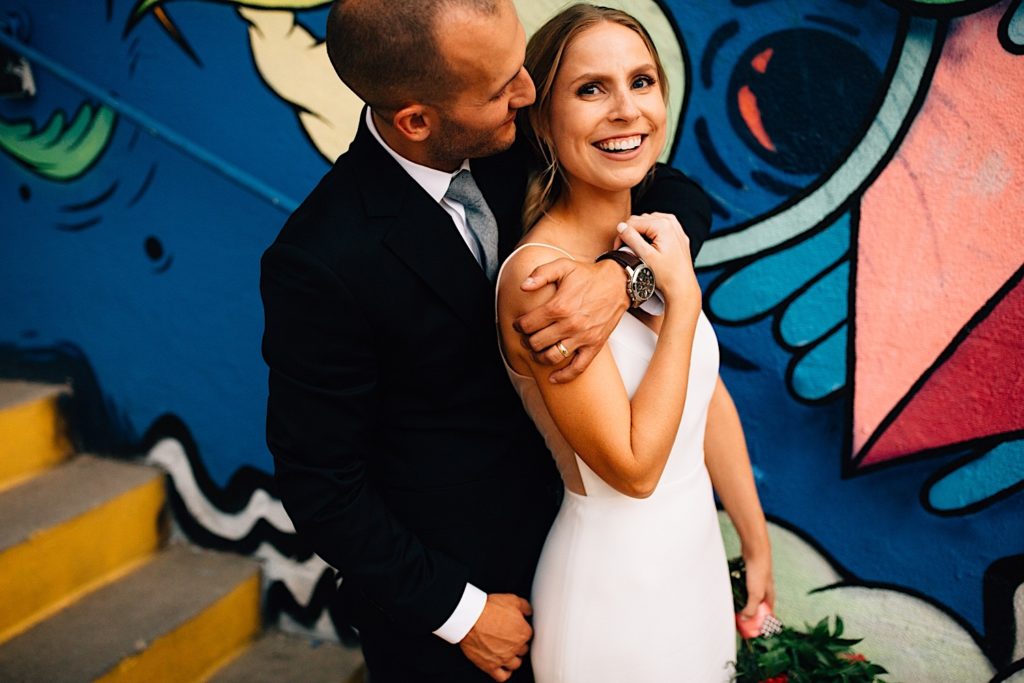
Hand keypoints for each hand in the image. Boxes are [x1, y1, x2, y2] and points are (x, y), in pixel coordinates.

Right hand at [459, 593, 532, 681]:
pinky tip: (503, 668)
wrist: (470, 618)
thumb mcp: (511, 599)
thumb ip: (525, 606)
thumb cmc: (488, 609)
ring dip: (513, 659)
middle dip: (518, 645)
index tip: (515, 629)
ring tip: (507, 653)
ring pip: (515, 664)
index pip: (528, 635)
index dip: (521, 631)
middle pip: (523, 650)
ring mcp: (503, 658)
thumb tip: (529, 612)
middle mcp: (516, 647)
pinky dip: (505, 674)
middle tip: (510, 639)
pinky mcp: (490, 666)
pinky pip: (502, 677)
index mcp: (523, 632)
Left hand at [516, 259, 628, 382]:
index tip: (518, 325)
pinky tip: (552, 378)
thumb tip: (523, 286)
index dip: (518, 326)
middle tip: (526, 336)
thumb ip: (540, 274)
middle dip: (526, 341)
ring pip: (552, 357)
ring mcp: (583, 337)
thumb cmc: (588, 275)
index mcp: (559, 306)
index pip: (528, 324)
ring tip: (536, 351)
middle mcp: (570, 324)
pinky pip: (577, 367)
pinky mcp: (594, 346)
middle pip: (536, 342)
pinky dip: (563, 376)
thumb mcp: (563, 266)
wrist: (617, 284)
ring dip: (538, 357)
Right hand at [614, 212, 698, 306]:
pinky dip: (651, 233)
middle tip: (627, 249)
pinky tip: (650, 246)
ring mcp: (676, 228)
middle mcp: (671, 222)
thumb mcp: (646, 256)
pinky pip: (659, 226)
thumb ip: (632, 239)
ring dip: (641, 233)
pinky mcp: (677, 234)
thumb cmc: (668, 275)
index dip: (623, 235)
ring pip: (649, 221)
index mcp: (663, 225)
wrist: (682, 287)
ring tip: (639, 249)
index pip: (633, 222)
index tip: (619, 248)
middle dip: (632, 233)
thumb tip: (621, 226)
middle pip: (641, 220)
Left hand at [738, 550, 774, 619]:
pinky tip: (732, 592)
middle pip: (757, 606)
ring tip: (734, 607)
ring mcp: (756, 582)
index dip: (762, 622)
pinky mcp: (748, 576)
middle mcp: (764, 590)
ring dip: (742, 602)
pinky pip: (743, 587)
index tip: (754, 630)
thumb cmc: (759, 571)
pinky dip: (738, 591)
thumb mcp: (756, 594)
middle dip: (749, 613)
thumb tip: (745, 619)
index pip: (768, 614)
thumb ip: (751, 608)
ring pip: (749, 596)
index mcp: (770, 596)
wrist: (755, 551)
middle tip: (740, 620)